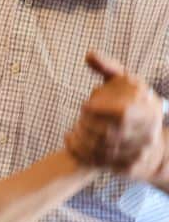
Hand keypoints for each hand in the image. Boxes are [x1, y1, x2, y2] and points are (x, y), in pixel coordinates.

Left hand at [65, 51, 164, 173]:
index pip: (122, 112)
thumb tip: (89, 54)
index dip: (100, 110)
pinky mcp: (130, 167)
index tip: (83, 105)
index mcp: (149, 108)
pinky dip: (83, 154)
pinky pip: (103, 163)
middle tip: (77, 122)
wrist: (148, 142)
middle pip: (110, 132)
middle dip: (88, 126)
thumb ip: (106, 68)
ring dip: (83, 141)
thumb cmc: (130, 105)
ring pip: (104, 150)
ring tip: (73, 132)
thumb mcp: (122, 83)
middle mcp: (149, 131)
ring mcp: (142, 151)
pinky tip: (72, 145)